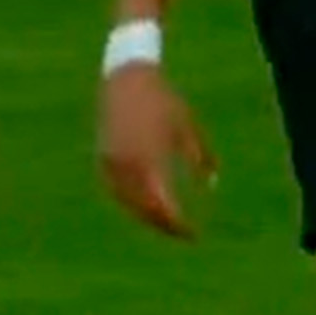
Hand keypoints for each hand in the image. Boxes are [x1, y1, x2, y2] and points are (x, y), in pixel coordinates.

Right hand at [97, 62, 216, 239]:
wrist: (127, 80)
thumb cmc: (164, 101)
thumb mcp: (189, 128)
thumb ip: (202, 157)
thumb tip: (213, 184)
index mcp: (151, 159)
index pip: (164, 206)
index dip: (178, 224)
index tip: (192, 234)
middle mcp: (128, 166)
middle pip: (145, 210)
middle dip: (163, 225)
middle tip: (181, 234)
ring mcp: (112, 163)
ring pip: (128, 204)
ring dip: (146, 217)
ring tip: (165, 223)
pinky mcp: (102, 159)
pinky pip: (116, 191)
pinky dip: (131, 203)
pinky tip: (145, 207)